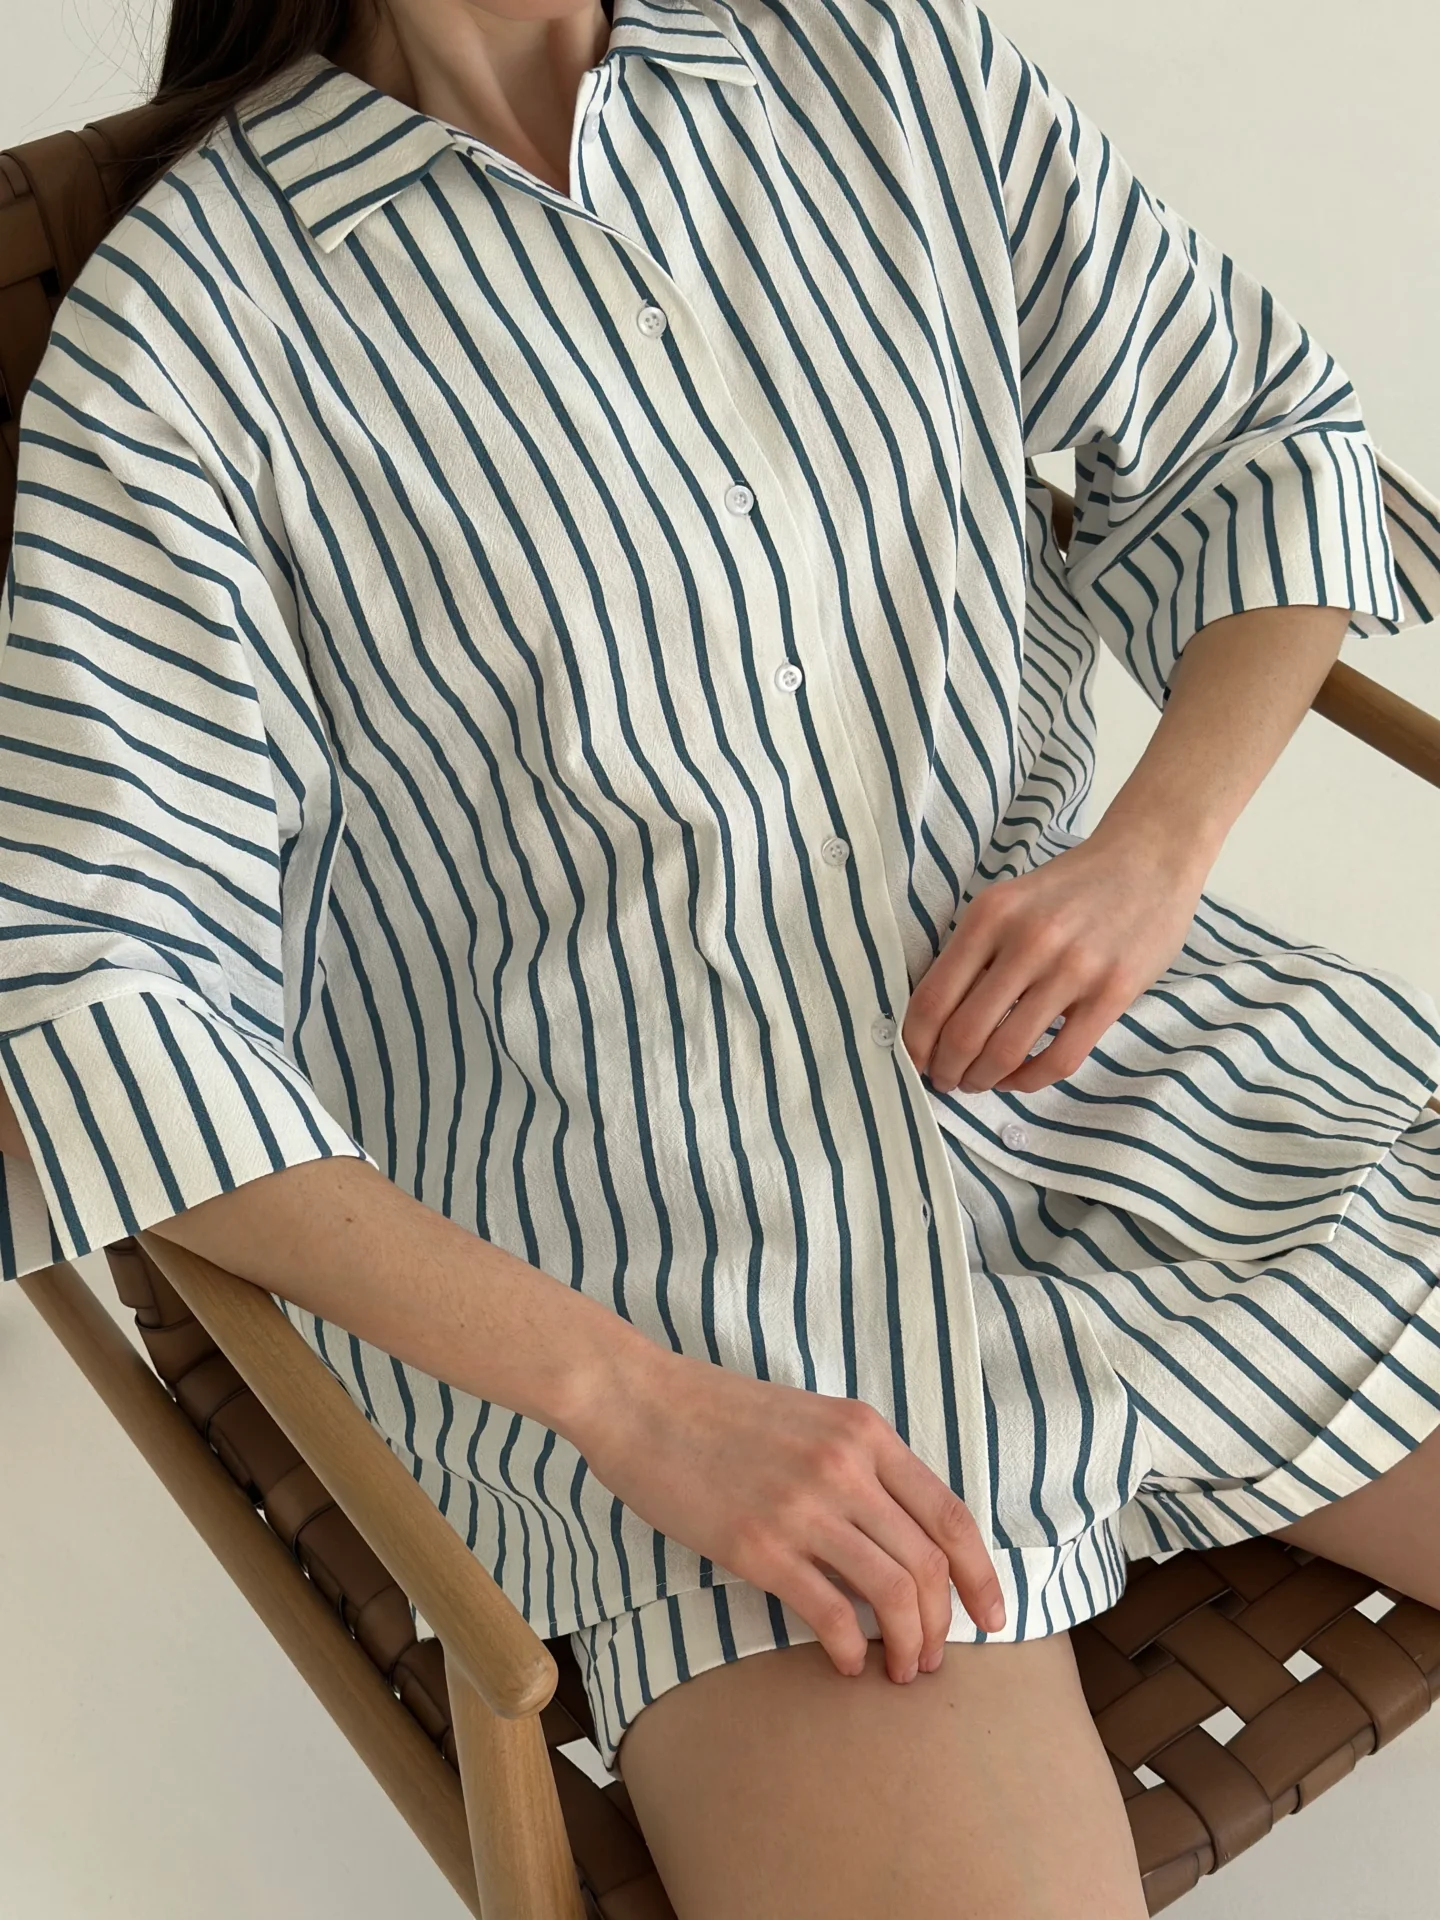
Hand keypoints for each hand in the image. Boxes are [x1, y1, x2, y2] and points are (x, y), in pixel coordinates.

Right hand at [569, 1346, 1004, 1685]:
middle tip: (932, 1657)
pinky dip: (850, 1648)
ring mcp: (803, 1506)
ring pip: (893, 1591)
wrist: (640, 1401)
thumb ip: (855, 1464)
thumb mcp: (808, 1418)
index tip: (991, 1615)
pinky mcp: (758, 1544)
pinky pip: (830, 1611)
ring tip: (900, 1670)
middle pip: (929, 1562)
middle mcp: (845, 1466)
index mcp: (863, 1432)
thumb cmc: (716, 1412)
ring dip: (907, 1643)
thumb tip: (895, 1535)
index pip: (950, 1513)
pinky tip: (845, 1663)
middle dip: (942, 1623)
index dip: (981, 1573)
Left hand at [901, 827, 1205, 1096]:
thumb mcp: (1009, 901)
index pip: (933, 997)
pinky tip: (1019, 1078)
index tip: (914, 1060)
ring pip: (1007, 1051)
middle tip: (946, 1080)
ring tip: (978, 1083)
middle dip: (946, 1069)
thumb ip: (974, 950)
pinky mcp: (1112, 993)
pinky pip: (1059, 1058)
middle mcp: (1027, 941)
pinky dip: (1029, 1080)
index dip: (915, 1042)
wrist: (1148, 861)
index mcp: (990, 915)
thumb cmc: (1070, 888)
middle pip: (964, 1032)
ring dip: (983, 1079)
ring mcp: (1072, 968)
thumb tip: (933, 1018)